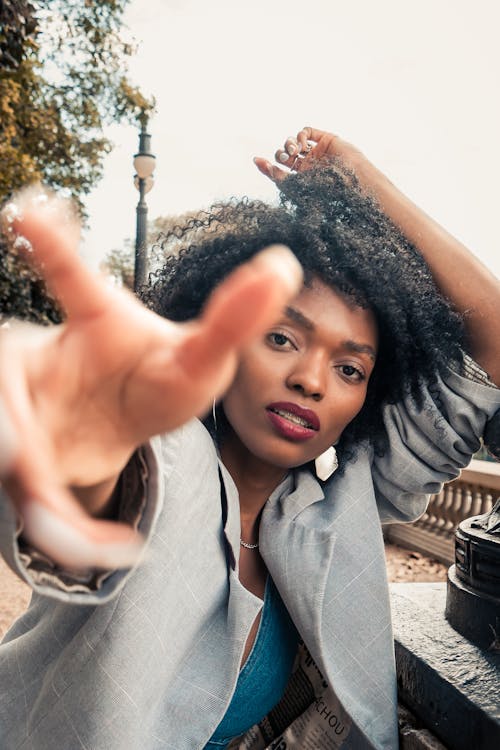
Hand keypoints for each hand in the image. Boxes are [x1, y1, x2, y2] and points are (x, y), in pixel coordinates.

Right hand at [0, 189, 301, 568]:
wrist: (123, 421)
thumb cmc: (161, 378)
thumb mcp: (204, 356)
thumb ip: (235, 316)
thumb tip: (285, 262)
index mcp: (93, 319)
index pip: (74, 280)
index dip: (56, 247)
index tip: (32, 208)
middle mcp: (48, 357)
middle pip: (12, 382)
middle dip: (17, 421)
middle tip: (29, 455)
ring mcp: (26, 410)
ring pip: (16, 451)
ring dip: (41, 497)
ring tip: (86, 539)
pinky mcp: (28, 461)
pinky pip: (37, 500)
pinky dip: (72, 532)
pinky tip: (113, 551)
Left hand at [254, 126, 364, 181]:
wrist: (352, 183)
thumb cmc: (325, 190)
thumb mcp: (295, 186)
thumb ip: (276, 175)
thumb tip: (256, 161)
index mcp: (302, 179)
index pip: (280, 169)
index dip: (268, 165)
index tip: (257, 160)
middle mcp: (309, 165)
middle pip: (284, 153)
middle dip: (280, 154)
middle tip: (285, 158)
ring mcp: (317, 151)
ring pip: (294, 141)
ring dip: (289, 144)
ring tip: (294, 151)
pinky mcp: (326, 139)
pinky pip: (307, 131)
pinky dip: (300, 135)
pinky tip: (302, 144)